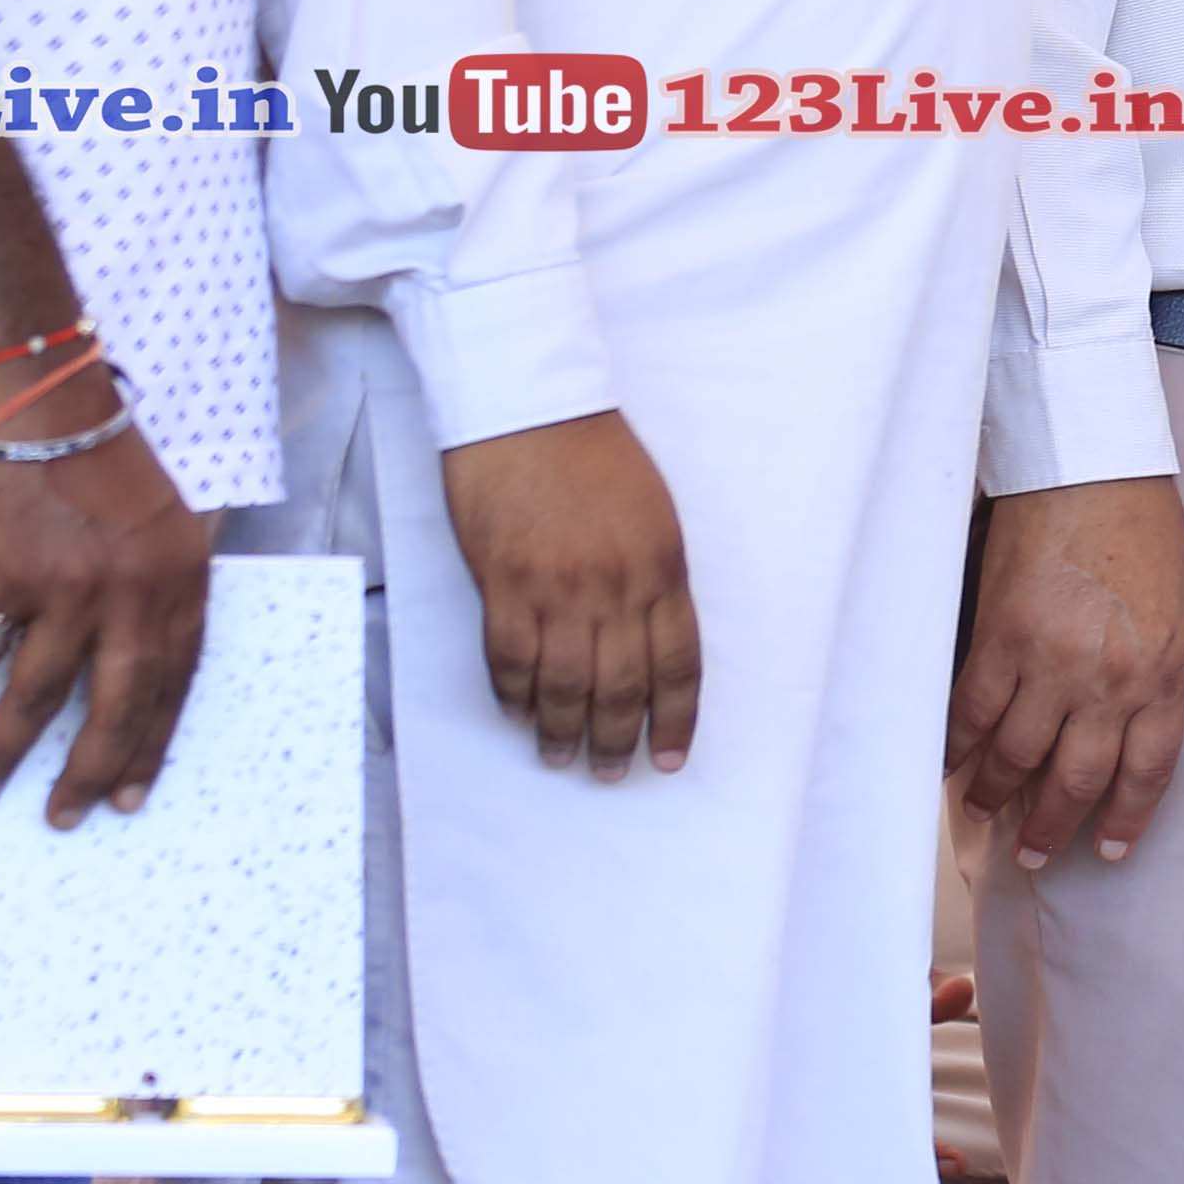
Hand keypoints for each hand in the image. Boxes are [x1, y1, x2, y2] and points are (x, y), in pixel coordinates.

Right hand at [0, 421, 213, 823]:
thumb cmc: (99, 457)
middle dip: (92, 768)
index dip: (153, 741)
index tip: (132, 792)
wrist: (39, 403)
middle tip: (69, 818)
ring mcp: (71, 589)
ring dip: (7, 749)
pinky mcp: (7, 578)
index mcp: (183, 578)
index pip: (178, 680)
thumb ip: (158, 585)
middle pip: (119, 703)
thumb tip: (140, 660)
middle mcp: (134, 592)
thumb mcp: (163, 519)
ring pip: (40, 695)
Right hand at [439, 409, 699, 777]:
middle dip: (618, 739)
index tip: (670, 757)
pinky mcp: (504, 583)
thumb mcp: (653, 515)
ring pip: (565, 684)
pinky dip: (512, 694)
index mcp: (663, 568)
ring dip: (562, 729)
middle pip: (622, 685)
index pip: (679, 663)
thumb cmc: (594, 455)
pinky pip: (509, 658)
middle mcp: (616, 587)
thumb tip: (646, 639)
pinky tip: (516, 713)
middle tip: (609, 772)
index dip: (676, 718)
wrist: (529, 411)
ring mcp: (558, 589)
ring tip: (560, 757)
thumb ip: (653, 578)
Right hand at [952, 478, 1183, 868]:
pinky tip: (950, 766)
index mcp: (1163, 673)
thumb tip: (1113, 727)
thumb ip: (1151, 674)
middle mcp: (1109, 682)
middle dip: (1052, 827)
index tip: (1106, 850)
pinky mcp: (1001, 639)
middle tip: (1033, 854)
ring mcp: (1051, 664)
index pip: (1148, 769)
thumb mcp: (1173, 611)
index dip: (1125, 818)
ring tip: (985, 812)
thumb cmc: (1143, 531)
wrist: (1094, 468)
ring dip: (996, 794)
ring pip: (1017, 756)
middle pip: (1077, 779)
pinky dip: (957, 747)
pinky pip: (972, 713)